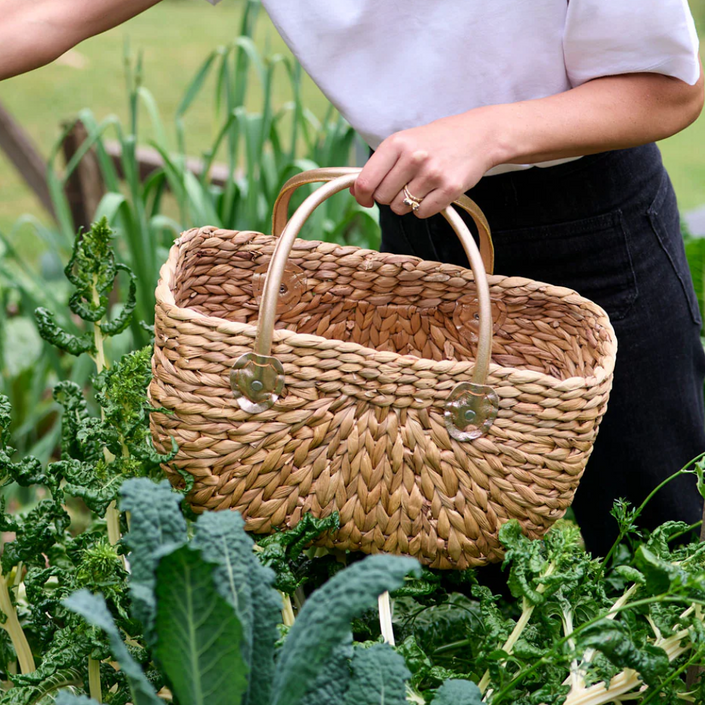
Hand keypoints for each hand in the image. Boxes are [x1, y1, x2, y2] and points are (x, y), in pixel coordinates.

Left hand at [350, 108, 501, 218]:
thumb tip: (355, 191)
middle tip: (403, 185)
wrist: (479, 135)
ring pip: (401, 208)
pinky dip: (423, 208)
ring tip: (420, 186)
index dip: (361, 196)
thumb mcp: (405, 142)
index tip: (365, 199)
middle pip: (383, 198)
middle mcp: (413, 157)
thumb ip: (379, 165)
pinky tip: (433, 192)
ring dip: (406, 203)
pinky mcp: (449, 189)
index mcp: (397, 143)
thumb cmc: (436, 141)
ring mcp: (432, 174)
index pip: (366, 181)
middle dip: (388, 197)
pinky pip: (421, 213)